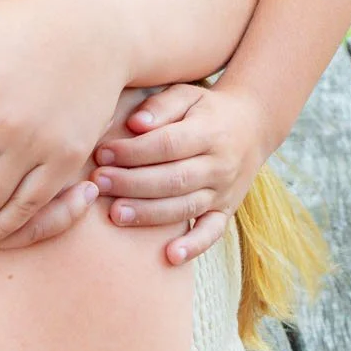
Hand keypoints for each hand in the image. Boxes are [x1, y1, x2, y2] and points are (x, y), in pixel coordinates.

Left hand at [93, 80, 271, 264]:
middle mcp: (219, 165)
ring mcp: (224, 191)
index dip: (133, 151)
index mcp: (209, 133)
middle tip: (98, 183)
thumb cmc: (205, 109)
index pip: (167, 145)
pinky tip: (170, 256)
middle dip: (132, 183)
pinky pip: (212, 233)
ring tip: (115, 214)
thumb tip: (135, 124)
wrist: (252, 125)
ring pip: (185, 206)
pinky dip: (194, 247)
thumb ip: (160, 106)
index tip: (103, 153)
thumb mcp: (186, 95)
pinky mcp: (226, 211)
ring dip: (149, 213)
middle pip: (173, 179)